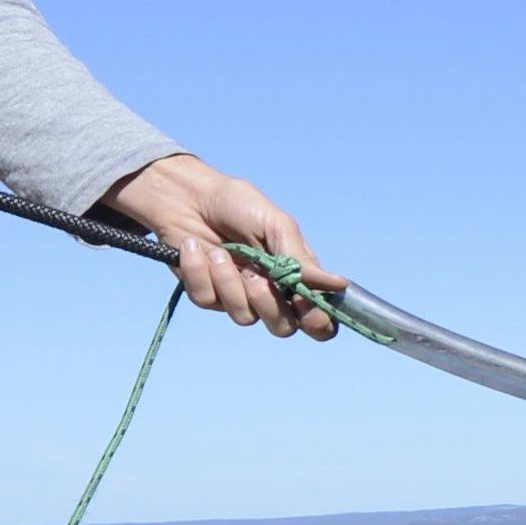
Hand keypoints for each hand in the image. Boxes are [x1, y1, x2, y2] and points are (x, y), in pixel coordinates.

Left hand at [101, 153, 339, 335]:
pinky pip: (208, 301)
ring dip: (229, 282)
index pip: (317, 317)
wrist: (186, 196)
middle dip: (269, 305)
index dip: (317, 321)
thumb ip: (300, 259)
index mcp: (295, 275)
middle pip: (283, 328)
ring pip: (244, 317)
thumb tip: (339, 284)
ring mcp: (237, 296)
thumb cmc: (236, 204)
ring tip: (219, 250)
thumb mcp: (275, 224)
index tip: (302, 303)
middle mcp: (270, 292)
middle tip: (255, 276)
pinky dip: (200, 272)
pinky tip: (194, 248)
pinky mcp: (206, 294)